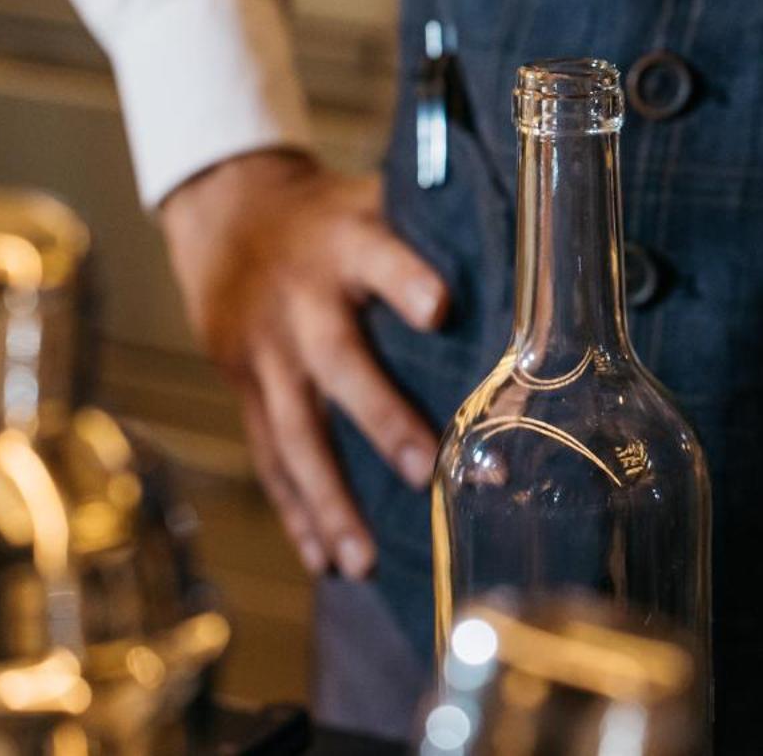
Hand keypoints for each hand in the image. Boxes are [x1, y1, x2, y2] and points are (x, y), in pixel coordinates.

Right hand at [160, 149, 446, 579]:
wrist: (226, 215)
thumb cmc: (331, 216)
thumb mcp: (374, 201)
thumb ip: (436, 231)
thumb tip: (536, 260)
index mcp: (345, 247)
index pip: (378, 258)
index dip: (406, 280)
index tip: (440, 308)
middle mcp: (301, 304)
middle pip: (338, 363)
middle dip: (380, 419)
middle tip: (425, 470)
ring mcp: (266, 353)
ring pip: (294, 432)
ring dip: (330, 499)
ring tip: (363, 559)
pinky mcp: (245, 389)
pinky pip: (270, 456)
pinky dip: (295, 511)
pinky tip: (324, 561)